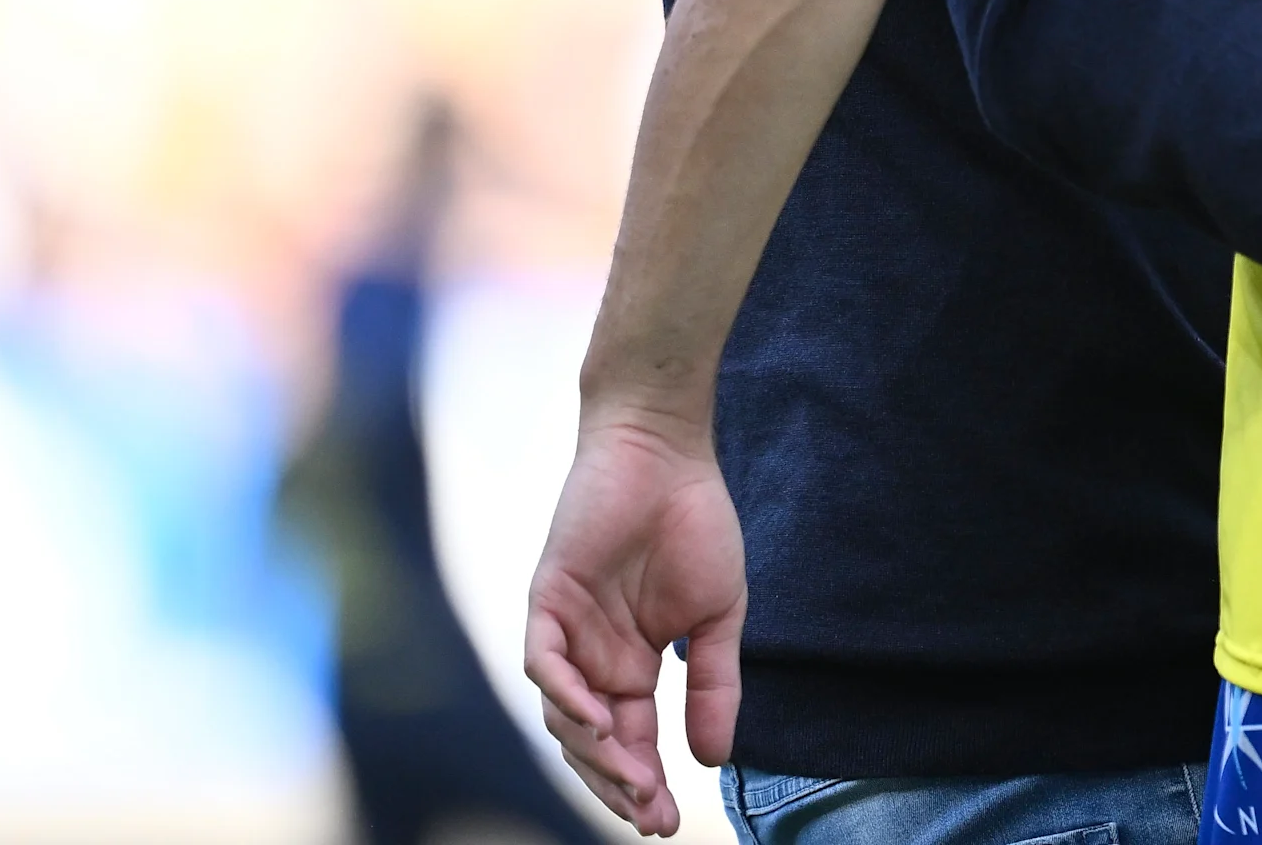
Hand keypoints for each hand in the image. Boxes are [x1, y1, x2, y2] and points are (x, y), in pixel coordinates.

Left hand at [521, 409, 745, 837]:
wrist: (668, 453)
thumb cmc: (695, 524)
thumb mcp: (718, 616)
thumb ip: (713, 684)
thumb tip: (715, 760)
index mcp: (632, 666)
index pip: (633, 740)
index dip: (648, 784)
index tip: (673, 822)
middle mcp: (592, 659)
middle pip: (593, 743)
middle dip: (620, 784)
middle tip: (652, 816)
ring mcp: (566, 632)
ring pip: (563, 716)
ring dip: (595, 753)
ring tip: (634, 780)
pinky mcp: (546, 600)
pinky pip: (544, 663)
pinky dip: (565, 696)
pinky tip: (598, 721)